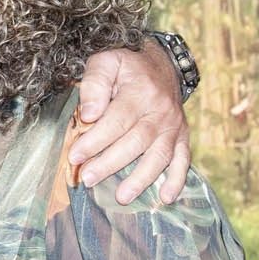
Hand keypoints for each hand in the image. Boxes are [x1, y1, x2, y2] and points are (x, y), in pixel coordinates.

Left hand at [71, 46, 190, 203]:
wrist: (161, 63)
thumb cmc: (127, 66)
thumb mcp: (106, 62)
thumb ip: (94, 84)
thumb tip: (89, 115)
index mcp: (140, 92)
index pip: (116, 121)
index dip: (95, 141)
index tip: (75, 156)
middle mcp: (160, 111)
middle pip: (135, 142)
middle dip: (110, 163)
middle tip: (88, 179)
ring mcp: (173, 126)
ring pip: (159, 156)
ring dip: (141, 179)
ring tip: (122, 197)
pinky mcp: (182, 136)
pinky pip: (183, 160)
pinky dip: (177, 180)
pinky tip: (166, 198)